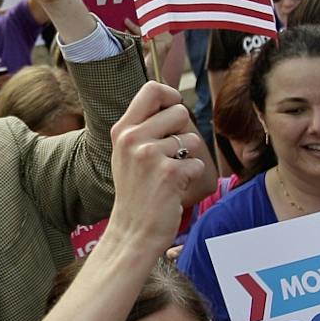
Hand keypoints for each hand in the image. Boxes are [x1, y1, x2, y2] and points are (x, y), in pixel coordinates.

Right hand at [105, 81, 214, 244]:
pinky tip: (174, 189)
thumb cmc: (136, 191)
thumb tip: (174, 100)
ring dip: (188, 158)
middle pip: (179, 111)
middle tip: (170, 155)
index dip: (170, 95)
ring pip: (192, 139)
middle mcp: (133, 139)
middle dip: (183, 132)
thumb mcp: (128, 153)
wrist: (132, 231)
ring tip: (170, 175)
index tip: (173, 110)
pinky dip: (191, 177)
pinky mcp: (169, 174)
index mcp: (122, 130)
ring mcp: (150, 156)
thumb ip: (145, 126)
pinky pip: (197, 163)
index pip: (152, 89)